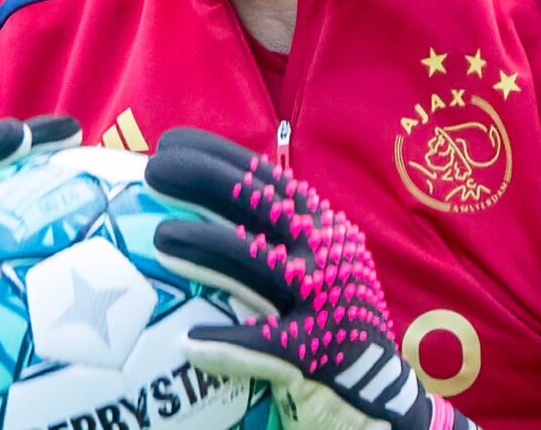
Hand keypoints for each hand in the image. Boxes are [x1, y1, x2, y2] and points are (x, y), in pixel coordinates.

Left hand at [145, 128, 479, 429]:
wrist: (386, 398)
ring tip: (161, 238)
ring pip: (259, 263)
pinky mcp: (321, 351)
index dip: (217, 155)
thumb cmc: (330, 323)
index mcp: (321, 226)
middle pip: (259, 205)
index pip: (265, 178)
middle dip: (205, 181)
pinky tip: (189, 341)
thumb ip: (273, 237)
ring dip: (208, 247)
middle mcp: (325, 251)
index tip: (170, 142)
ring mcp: (325, 297)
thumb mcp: (315, 265)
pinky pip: (269, 345)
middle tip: (154, 170)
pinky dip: (229, 343)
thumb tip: (201, 206)